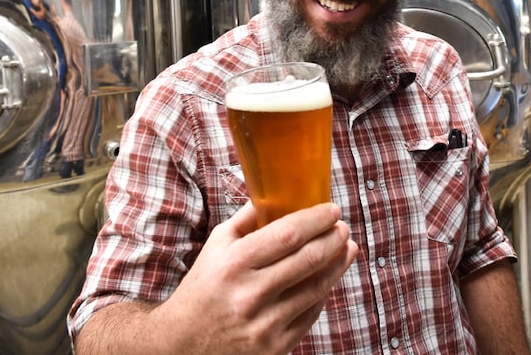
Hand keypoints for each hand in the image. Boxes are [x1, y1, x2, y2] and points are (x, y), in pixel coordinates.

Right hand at [157, 201, 357, 354]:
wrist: (183, 343)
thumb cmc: (204, 287)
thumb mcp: (217, 245)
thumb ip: (247, 218)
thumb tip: (277, 191)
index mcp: (234, 264)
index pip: (288, 234)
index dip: (316, 220)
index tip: (332, 210)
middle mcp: (249, 294)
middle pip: (308, 259)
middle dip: (333, 239)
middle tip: (343, 227)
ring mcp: (264, 324)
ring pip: (316, 288)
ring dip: (338, 265)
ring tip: (347, 248)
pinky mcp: (275, 347)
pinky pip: (310, 314)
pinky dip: (323, 292)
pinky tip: (329, 277)